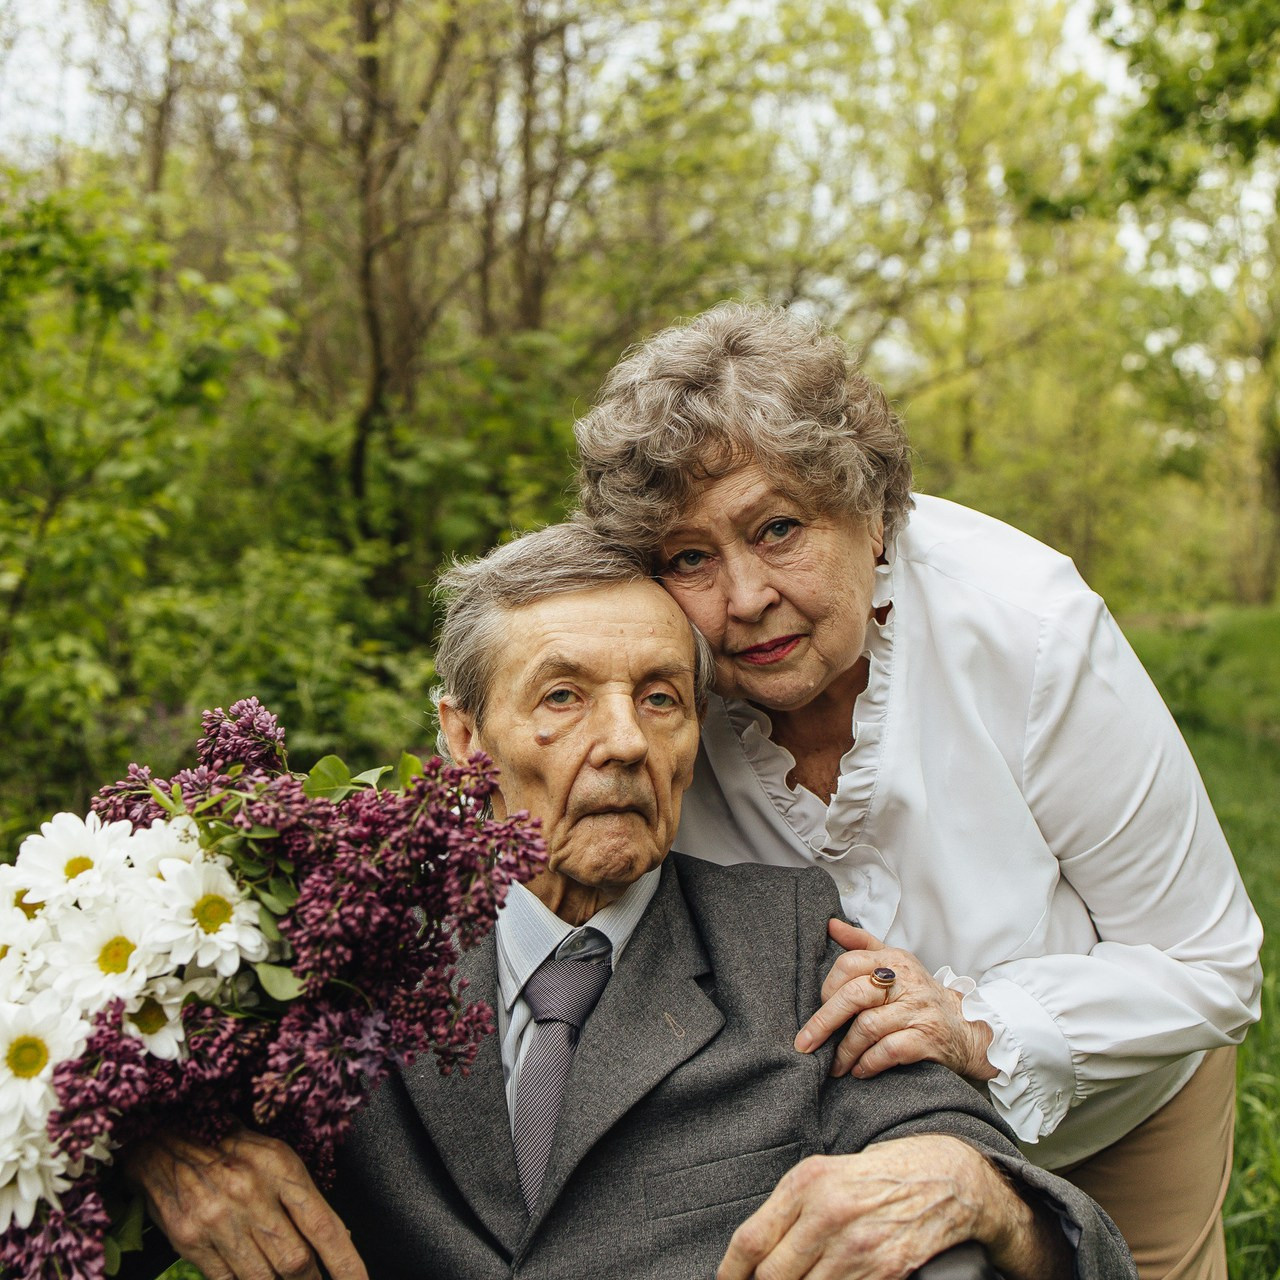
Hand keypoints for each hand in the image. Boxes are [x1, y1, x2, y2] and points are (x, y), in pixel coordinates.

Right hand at [121, 1126, 368, 1279]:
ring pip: (262, 1279)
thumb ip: (304, 1200)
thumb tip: (338, 1239)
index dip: (347, 1264)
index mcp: (280, 1167)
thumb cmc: (234, 1150)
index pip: (324, 1227)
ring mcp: (218, 1219)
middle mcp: (251, 1193)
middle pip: (295, 1262)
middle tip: (313, 1279)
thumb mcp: (277, 1160)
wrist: (167, 1141)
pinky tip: (251, 1275)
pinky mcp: (190, 1239)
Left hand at [716, 1136, 1070, 1279]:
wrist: (939, 1178)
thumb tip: (750, 1258)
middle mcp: (828, 1213)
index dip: (730, 1272)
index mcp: (806, 1182)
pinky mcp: (884, 1271)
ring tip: (800, 1279)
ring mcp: (857, 1246)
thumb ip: (785, 1211)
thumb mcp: (822, 1175)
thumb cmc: (872, 1177)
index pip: (751, 1240)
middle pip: (772, 1276)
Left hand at [794, 921, 996, 1081]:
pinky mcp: (927, 1039)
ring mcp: (917, 1011)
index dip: (828, 986)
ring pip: (868, 1027)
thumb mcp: (896, 962)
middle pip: (854, 996)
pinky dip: (869, 1063)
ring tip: (833, 1064)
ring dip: (844, 1050)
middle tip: (806, 1044)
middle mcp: (907, 982)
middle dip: (824, 1022)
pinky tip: (859, 1071)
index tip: (820, 1006)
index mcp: (895, 960)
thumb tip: (830, 924)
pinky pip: (889, 1051)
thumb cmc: (919, 994)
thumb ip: (862, 944)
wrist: (968, 1027)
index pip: (849, 964)